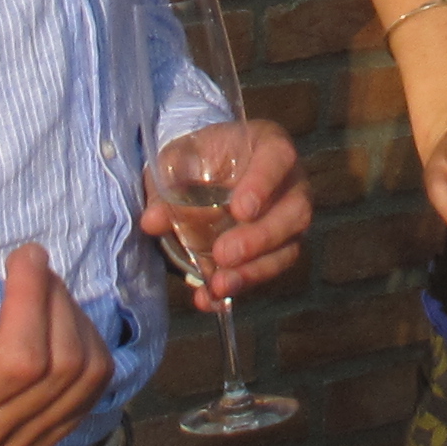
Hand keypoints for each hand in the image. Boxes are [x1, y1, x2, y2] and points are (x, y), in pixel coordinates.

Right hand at [0, 242, 111, 445]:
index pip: (22, 363)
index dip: (34, 300)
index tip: (25, 254)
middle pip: (62, 365)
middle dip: (56, 300)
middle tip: (33, 263)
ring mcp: (22, 439)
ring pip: (87, 374)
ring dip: (75, 317)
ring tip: (43, 288)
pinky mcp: (48, 432)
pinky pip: (96, 387)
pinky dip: (89, 341)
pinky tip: (57, 316)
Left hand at [139, 119, 311, 309]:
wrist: (208, 170)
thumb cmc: (200, 156)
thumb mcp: (180, 159)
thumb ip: (168, 184)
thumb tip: (153, 221)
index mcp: (270, 146)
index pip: (278, 159)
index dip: (264, 184)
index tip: (241, 209)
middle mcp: (290, 184)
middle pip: (293, 212)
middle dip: (259, 238)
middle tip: (222, 253)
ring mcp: (289, 219)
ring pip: (286, 249)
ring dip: (252, 271)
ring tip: (218, 286)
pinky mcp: (278, 249)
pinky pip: (268, 271)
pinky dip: (239, 287)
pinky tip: (210, 299)